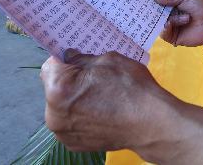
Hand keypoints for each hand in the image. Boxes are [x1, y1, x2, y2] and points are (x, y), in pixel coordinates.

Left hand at [42, 51, 175, 156]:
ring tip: (99, 96)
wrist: (151, 123)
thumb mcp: (108, 60)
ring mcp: (63, 132)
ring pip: (61, 106)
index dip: (66, 59)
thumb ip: (82, 58)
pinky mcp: (73, 144)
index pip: (51, 65)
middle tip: (93, 78)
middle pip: (53, 87)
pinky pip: (70, 122)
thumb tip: (70, 57)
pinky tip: (100, 111)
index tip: (78, 60)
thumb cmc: (132, 89)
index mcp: (59, 89)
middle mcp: (53, 114)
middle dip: (69, 80)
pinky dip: (80, 116)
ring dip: (74, 99)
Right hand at [152, 0, 202, 54]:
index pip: (160, 0)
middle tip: (140, 4)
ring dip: (165, 18)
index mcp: (174, 3)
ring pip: (158, 22)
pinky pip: (163, 33)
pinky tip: (170, 23)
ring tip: (170, 17)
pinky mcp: (172, 37)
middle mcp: (171, 14)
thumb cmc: (202, 7)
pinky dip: (167, 27)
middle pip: (156, 12)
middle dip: (150, 8)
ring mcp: (171, 26)